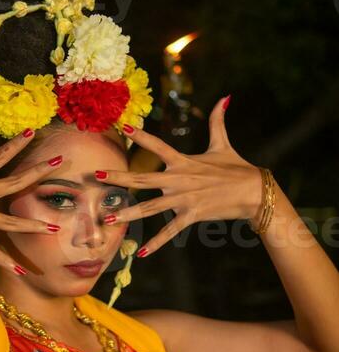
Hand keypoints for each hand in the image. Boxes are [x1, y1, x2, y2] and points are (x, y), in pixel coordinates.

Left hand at [97, 97, 263, 256]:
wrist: (254, 192)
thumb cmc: (237, 168)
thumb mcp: (223, 144)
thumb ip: (217, 121)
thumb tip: (225, 97)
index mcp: (183, 161)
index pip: (158, 145)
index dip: (141, 136)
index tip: (124, 127)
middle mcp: (179, 179)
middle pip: (142, 179)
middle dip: (119, 178)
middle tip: (97, 175)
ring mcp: (183, 199)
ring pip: (150, 207)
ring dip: (128, 213)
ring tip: (108, 217)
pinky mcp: (191, 215)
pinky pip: (170, 231)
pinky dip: (156, 243)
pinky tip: (140, 253)